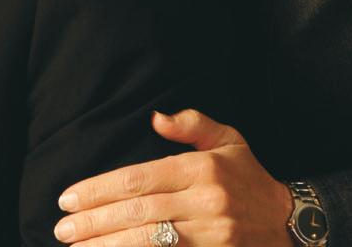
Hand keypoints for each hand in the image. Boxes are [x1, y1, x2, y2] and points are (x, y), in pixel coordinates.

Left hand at [54, 109, 293, 245]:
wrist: (290, 223)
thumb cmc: (248, 177)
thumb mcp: (228, 140)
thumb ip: (192, 124)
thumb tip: (155, 118)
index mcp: (201, 169)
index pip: (138, 178)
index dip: (99, 189)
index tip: (68, 198)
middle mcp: (205, 202)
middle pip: (137, 212)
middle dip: (94, 221)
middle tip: (62, 228)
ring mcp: (210, 236)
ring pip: (147, 243)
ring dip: (107, 246)